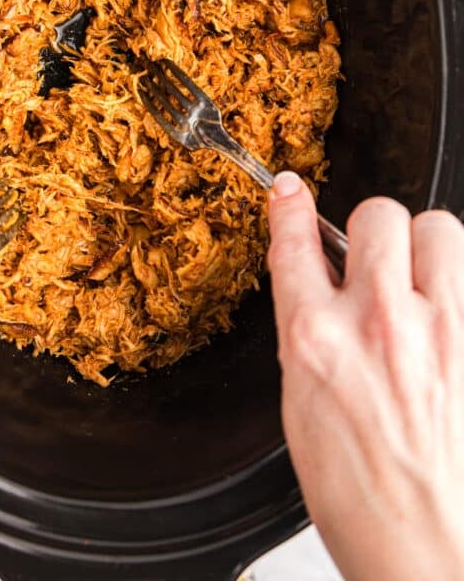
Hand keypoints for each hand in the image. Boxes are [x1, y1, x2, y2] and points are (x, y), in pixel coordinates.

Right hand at [267, 172, 463, 580]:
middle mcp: (378, 324)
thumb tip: (314, 279)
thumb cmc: (356, 492)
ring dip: (424, 243)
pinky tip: (443, 315)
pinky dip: (454, 284)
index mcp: (316, 341)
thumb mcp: (301, 404)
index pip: (296, 242)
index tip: (289, 191)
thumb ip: (307, 329)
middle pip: (378, 215)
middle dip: (368, 228)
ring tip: (417, 276)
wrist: (422, 547)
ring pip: (439, 227)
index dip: (290, 206)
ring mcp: (439, 332)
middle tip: (368, 257)